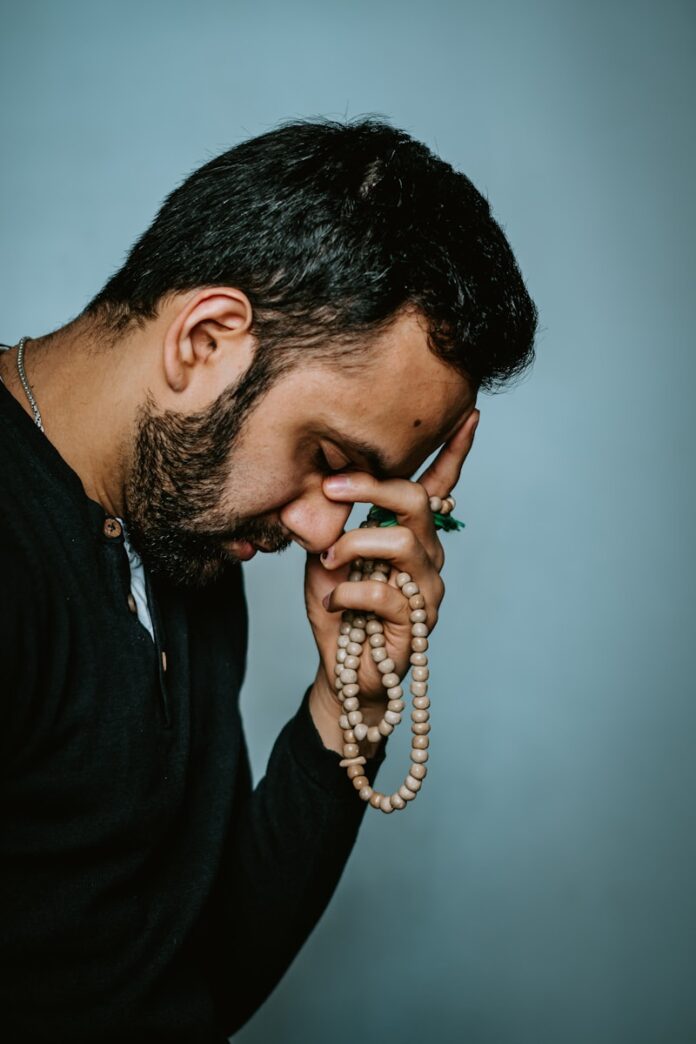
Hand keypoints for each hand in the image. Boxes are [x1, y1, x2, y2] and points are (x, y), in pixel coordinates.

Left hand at [304, 408, 480, 735]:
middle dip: (371, 486)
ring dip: (353, 546)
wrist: (341, 669)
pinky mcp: (417, 622)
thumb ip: (335, 522)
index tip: (470, 414)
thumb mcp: (328, 555)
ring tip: (329, 562)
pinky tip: (335, 605)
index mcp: (410, 534)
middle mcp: (427, 555)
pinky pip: (384, 592)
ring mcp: (427, 589)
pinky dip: (347, 595)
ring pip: (402, 543)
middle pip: (417, 501)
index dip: (455, 452)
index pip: (438, 487)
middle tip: (330, 488)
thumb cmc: (339, 608)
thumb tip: (325, 484)